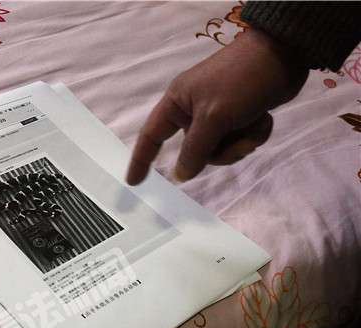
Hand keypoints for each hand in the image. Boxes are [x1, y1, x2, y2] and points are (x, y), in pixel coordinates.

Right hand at [126, 28, 308, 184]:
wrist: (284, 53)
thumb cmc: (241, 81)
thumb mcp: (214, 118)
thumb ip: (194, 151)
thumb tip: (180, 176)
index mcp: (178, 103)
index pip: (151, 136)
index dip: (141, 160)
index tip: (134, 183)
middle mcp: (193, 110)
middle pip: (195, 151)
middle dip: (221, 151)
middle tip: (241, 142)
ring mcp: (216, 113)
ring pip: (220, 149)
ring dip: (241, 143)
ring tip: (256, 123)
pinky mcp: (238, 115)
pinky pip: (238, 139)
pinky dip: (253, 133)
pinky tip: (263, 118)